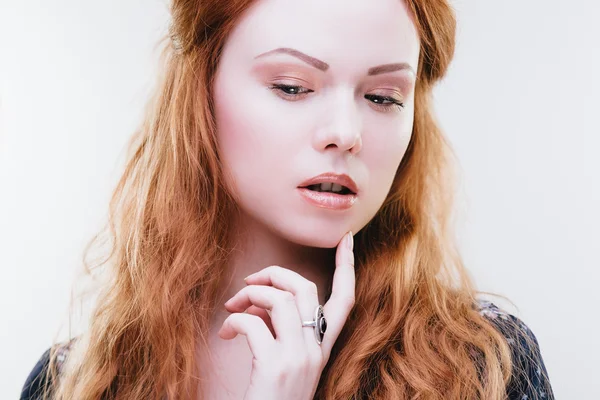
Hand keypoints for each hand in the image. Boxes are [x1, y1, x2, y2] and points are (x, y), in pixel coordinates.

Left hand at [218, 231, 355, 399]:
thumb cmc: (271, 397)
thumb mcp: (285, 362)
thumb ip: (281, 329)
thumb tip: (258, 301)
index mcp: (322, 348)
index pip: (346, 299)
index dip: (347, 266)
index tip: (346, 239)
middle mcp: (317, 350)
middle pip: (305, 288)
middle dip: (274, 273)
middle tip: (248, 282)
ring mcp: (300, 358)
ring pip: (280, 299)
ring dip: (249, 295)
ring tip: (231, 309)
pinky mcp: (276, 367)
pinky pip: (254, 323)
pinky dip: (234, 321)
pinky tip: (226, 333)